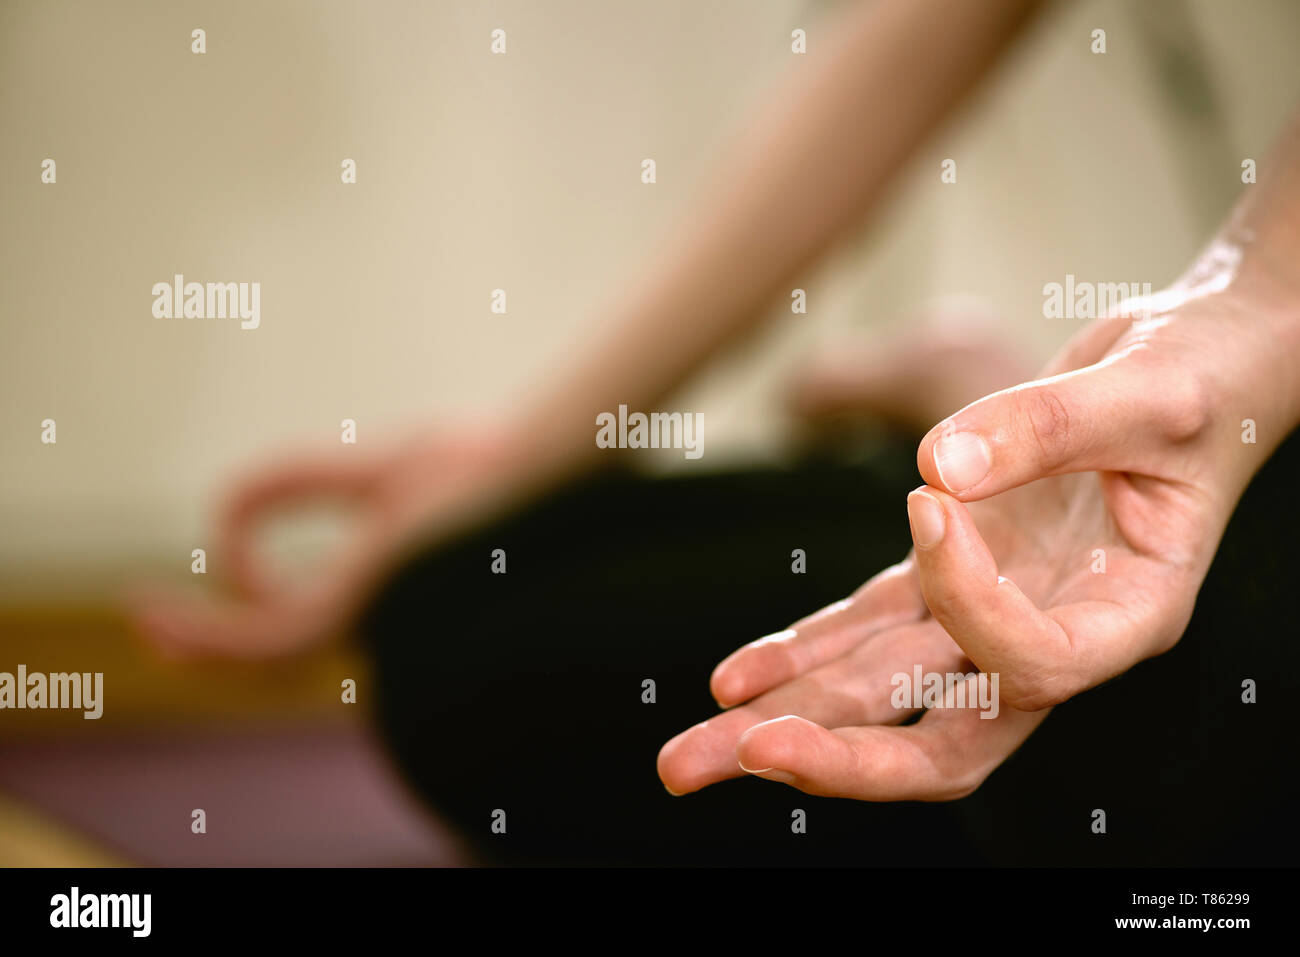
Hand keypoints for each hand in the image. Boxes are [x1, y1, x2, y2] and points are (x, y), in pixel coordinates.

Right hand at [128, 421, 530, 658]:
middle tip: (155, 629)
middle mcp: (374, 613)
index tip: (221, 550)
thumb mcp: (361, 466)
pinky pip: (270, 641)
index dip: (253, 592)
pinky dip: (214, 635)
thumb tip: (225, 515)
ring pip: (268, 654)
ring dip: (203, 644)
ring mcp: (365, 618)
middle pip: (283, 645)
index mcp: (382, 583)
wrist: (524, 464)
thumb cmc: (467, 459)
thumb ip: (293, 481)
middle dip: (215, 643)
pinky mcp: (357, 610)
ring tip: (148, 623)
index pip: (306, 612)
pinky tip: (170, 623)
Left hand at [659, 282, 1294, 798]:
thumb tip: (933, 471)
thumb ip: (1048, 427)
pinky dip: (802, 651)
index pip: (1032, 663)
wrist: (1188, 367)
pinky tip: (733, 679)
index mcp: (1128, 617)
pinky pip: (867, 630)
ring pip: (885, 695)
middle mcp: (1053, 636)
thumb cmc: (1195, 381)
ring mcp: (992, 611)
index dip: (968, 601)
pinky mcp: (949, 573)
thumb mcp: (1148, 392)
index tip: (931, 501)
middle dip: (838, 757)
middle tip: (742, 758)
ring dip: (788, 721)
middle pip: (944, 742)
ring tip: (691, 753)